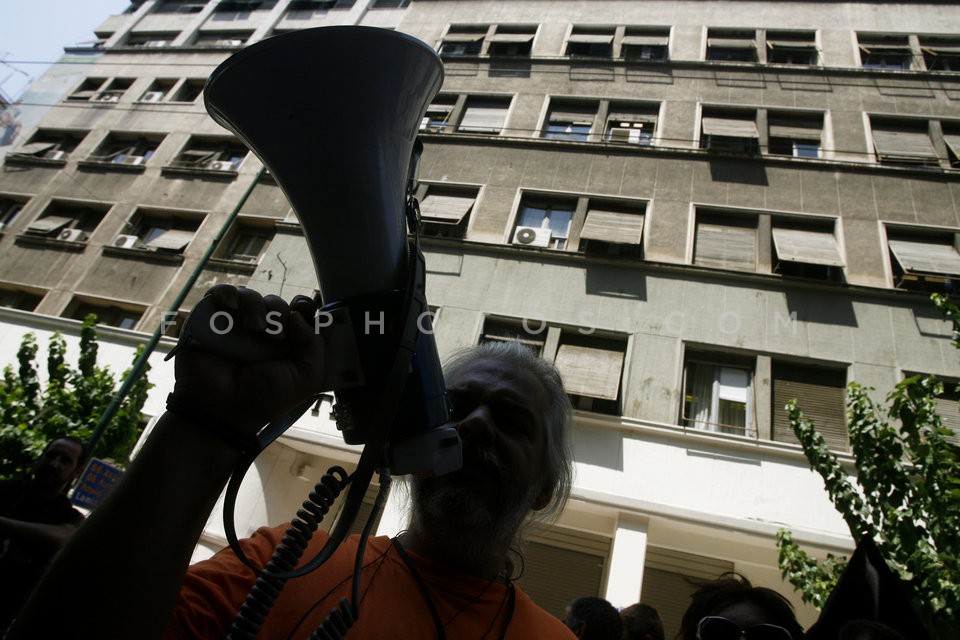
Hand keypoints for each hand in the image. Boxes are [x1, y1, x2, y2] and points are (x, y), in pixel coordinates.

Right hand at [170, 285, 326, 433]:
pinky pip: (221, 294)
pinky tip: (231, 306)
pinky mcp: (210, 319)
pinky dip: (228, 294)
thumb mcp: (305, 377)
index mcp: (285, 342)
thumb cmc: (264, 396)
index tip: (301, 310)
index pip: (297, 312)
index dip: (302, 306)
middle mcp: (261, 331)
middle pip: (275, 302)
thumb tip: (299, 314)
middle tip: (273, 335)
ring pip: (250, 296)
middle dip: (278, 312)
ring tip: (252, 328)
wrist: (223, 408)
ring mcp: (235, 324)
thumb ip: (315, 346)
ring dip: (255, 306)